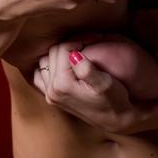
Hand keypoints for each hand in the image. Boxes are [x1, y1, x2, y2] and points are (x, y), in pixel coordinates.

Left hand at [31, 35, 157, 133]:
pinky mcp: (53, 97)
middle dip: (70, 43)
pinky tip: (63, 63)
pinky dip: (49, 66)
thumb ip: (87, 69)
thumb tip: (74, 54)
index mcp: (61, 85)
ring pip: (44, 62)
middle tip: (89, 41)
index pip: (63, 49)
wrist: (117, 121)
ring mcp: (50, 95)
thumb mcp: (105, 84)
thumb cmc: (115, 101)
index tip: (96, 37)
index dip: (80, 38)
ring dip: (59, 53)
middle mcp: (51, 90)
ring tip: (78, 50)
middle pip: (52, 53)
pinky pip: (40, 75)